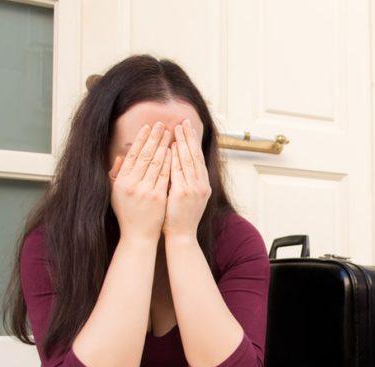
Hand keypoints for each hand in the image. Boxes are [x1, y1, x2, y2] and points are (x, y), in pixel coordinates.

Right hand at [109, 122, 171, 242]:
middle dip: (154, 138)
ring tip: (170, 133)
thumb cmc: (128, 214)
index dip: (141, 139)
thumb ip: (117, 174)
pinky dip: (170, 162)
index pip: (132, 154)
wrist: (138, 236)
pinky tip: (175, 151)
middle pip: (144, 155)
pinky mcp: (158, 197)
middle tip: (162, 124)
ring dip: (163, 146)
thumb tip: (121, 156)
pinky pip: (165, 175)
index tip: (147, 127)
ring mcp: (145, 190)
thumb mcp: (116, 193)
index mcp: (121, 181)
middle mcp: (131, 184)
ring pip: (156, 163)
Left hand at [163, 119, 211, 239]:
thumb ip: (184, 180)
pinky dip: (175, 158)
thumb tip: (177, 162)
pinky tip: (171, 146)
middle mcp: (201, 185)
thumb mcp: (186, 197)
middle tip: (183, 121)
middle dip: (189, 137)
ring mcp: (194, 189)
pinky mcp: (183, 194)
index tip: (187, 127)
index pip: (198, 158)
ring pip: (188, 160)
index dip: (193, 142)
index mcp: (203, 185)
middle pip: (195, 156)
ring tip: (177, 128)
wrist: (182, 236)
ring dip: (182, 143)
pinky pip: (178, 171)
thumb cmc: (179, 218)